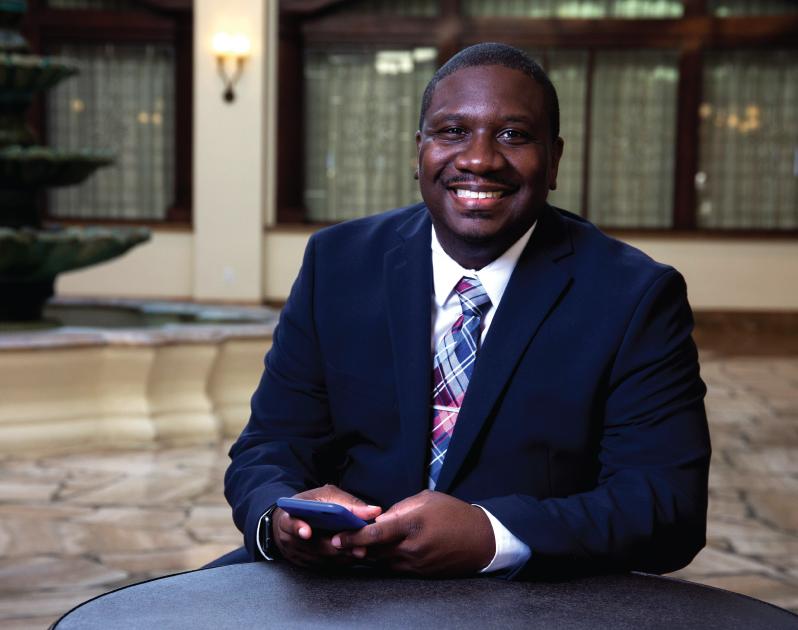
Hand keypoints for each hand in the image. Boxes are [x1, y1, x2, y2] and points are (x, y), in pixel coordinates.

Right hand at [271, 485, 381, 568]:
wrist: (294, 518)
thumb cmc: (312, 504)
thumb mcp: (326, 496)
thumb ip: (348, 503)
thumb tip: (374, 511)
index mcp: (289, 517)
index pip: (289, 523)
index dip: (298, 528)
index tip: (307, 532)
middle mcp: (288, 538)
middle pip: (312, 546)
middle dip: (335, 547)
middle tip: (357, 547)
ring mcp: (296, 554)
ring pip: (321, 559)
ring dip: (341, 556)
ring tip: (360, 551)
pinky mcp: (305, 564)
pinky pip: (324, 566)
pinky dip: (339, 561)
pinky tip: (353, 555)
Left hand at [331, 490, 494, 575]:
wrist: (481, 540)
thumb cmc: (454, 513)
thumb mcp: (426, 500)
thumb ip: (399, 509)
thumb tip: (378, 519)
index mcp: (412, 524)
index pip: (375, 533)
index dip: (353, 536)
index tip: (337, 536)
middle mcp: (412, 547)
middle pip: (373, 551)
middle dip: (355, 547)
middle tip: (337, 540)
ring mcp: (416, 564)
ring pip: (382, 561)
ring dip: (368, 555)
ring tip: (354, 546)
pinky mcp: (420, 574)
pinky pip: (394, 568)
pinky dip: (384, 561)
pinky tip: (378, 553)